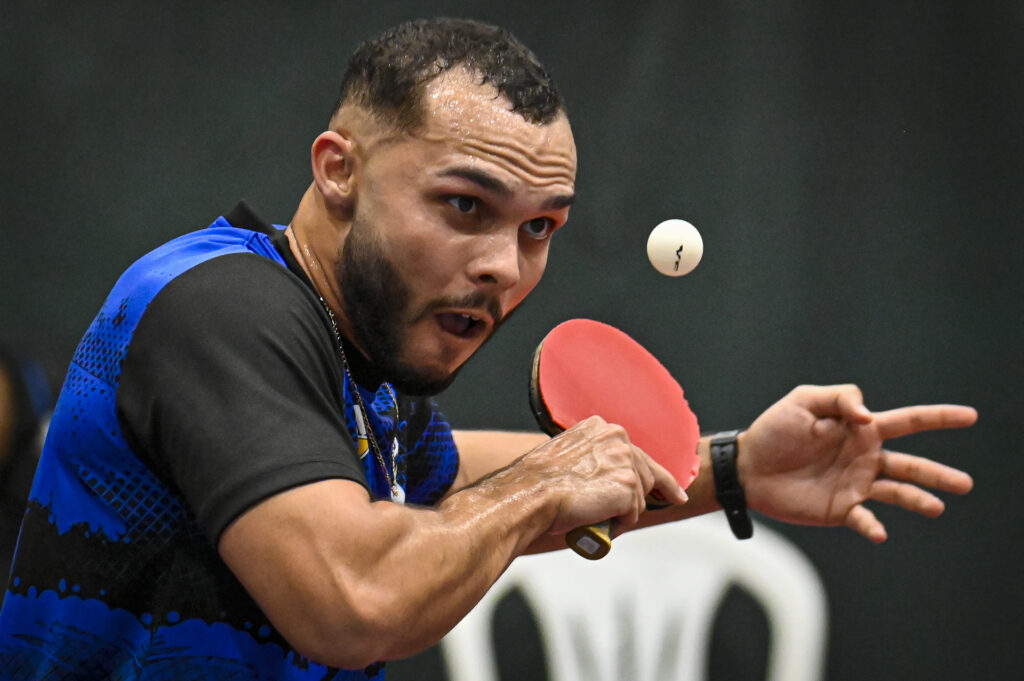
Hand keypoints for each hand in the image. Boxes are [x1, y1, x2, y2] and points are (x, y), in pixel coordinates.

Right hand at [520, 416, 686, 534]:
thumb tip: (601, 480)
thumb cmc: (537, 483)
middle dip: (658, 490)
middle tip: (677, 499)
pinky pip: (632, 515)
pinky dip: (617, 525)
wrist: (530, 494)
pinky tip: (597, 524)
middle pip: (647, 472)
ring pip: (640, 496)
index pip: (635, 451)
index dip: (655, 470)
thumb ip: (590, 461)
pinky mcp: (629, 486)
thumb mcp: (566, 458)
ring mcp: (624, 461)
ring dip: (623, 512)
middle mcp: (617, 437)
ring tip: (595, 518)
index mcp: (601, 428)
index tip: (674, 484)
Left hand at [738, 384, 975, 542]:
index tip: (970, 416)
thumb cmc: (774, 430)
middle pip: (911, 465)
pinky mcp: (840, 509)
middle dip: (938, 474)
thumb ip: (839, 399)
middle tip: (966, 483)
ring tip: (937, 507)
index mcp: (861, 430)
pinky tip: (878, 531)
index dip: (938, 418)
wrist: (748, 466)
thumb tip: (870, 417)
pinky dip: (873, 525)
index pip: (907, 422)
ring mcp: (855, 485)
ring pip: (897, 493)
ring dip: (918, 500)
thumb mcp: (803, 401)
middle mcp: (865, 459)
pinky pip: (864, 519)